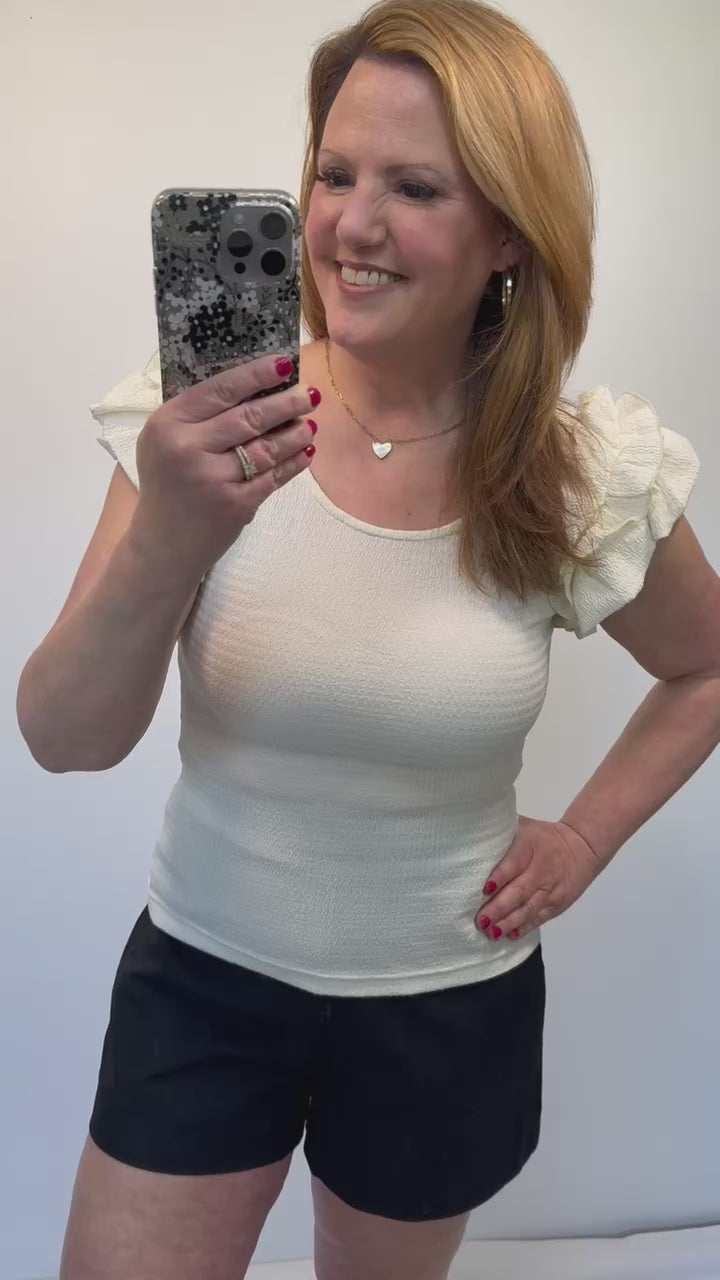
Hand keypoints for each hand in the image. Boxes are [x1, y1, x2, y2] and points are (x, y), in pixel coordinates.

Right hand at [131, 354, 318, 585]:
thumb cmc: (168, 485)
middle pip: (249, 417)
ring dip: (296, 433)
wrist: (163, 544)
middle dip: (286, 403)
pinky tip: (306, 451)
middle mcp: (187, 448)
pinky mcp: (234, 505)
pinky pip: (273, 477)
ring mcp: (212, 479)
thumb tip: (253, 383)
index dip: (256, 374)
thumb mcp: (164, 442)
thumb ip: (197, 415)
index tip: (284, 363)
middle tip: (309, 394)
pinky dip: (294, 463)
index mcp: (167, 424)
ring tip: (310, 423)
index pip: (220, 389)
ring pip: (266, 447)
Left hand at [475, 815, 601, 941]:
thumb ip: (501, 831)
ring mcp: (551, 889)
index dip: (500, 876)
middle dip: (500, 907)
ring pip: (529, 908)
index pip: (514, 862)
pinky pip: (540, 917)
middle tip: (481, 920)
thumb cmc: (542, 836)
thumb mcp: (523, 825)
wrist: (583, 846)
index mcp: (530, 847)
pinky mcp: (558, 903)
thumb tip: (470, 830)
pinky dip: (525, 927)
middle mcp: (541, 869)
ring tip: (491, 932)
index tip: (485, 889)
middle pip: (520, 891)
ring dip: (509, 922)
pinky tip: (510, 935)